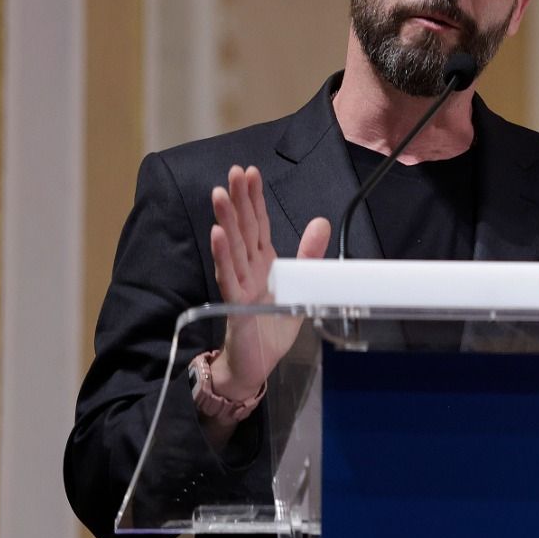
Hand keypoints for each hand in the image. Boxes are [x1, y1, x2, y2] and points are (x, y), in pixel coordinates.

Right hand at [207, 165, 330, 415]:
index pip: (258, 224)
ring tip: (220, 194)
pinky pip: (228, 276)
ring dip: (225, 220)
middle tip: (234, 172)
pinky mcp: (235, 304)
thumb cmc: (273, 326)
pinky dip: (222, 255)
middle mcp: (248, 268)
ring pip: (231, 247)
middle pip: (242, 229)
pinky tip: (217, 234)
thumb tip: (321, 221)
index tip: (250, 172)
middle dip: (239, 200)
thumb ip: (308, 254)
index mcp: (263, 262)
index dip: (254, 199)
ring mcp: (239, 284)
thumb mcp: (300, 286)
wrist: (257, 365)